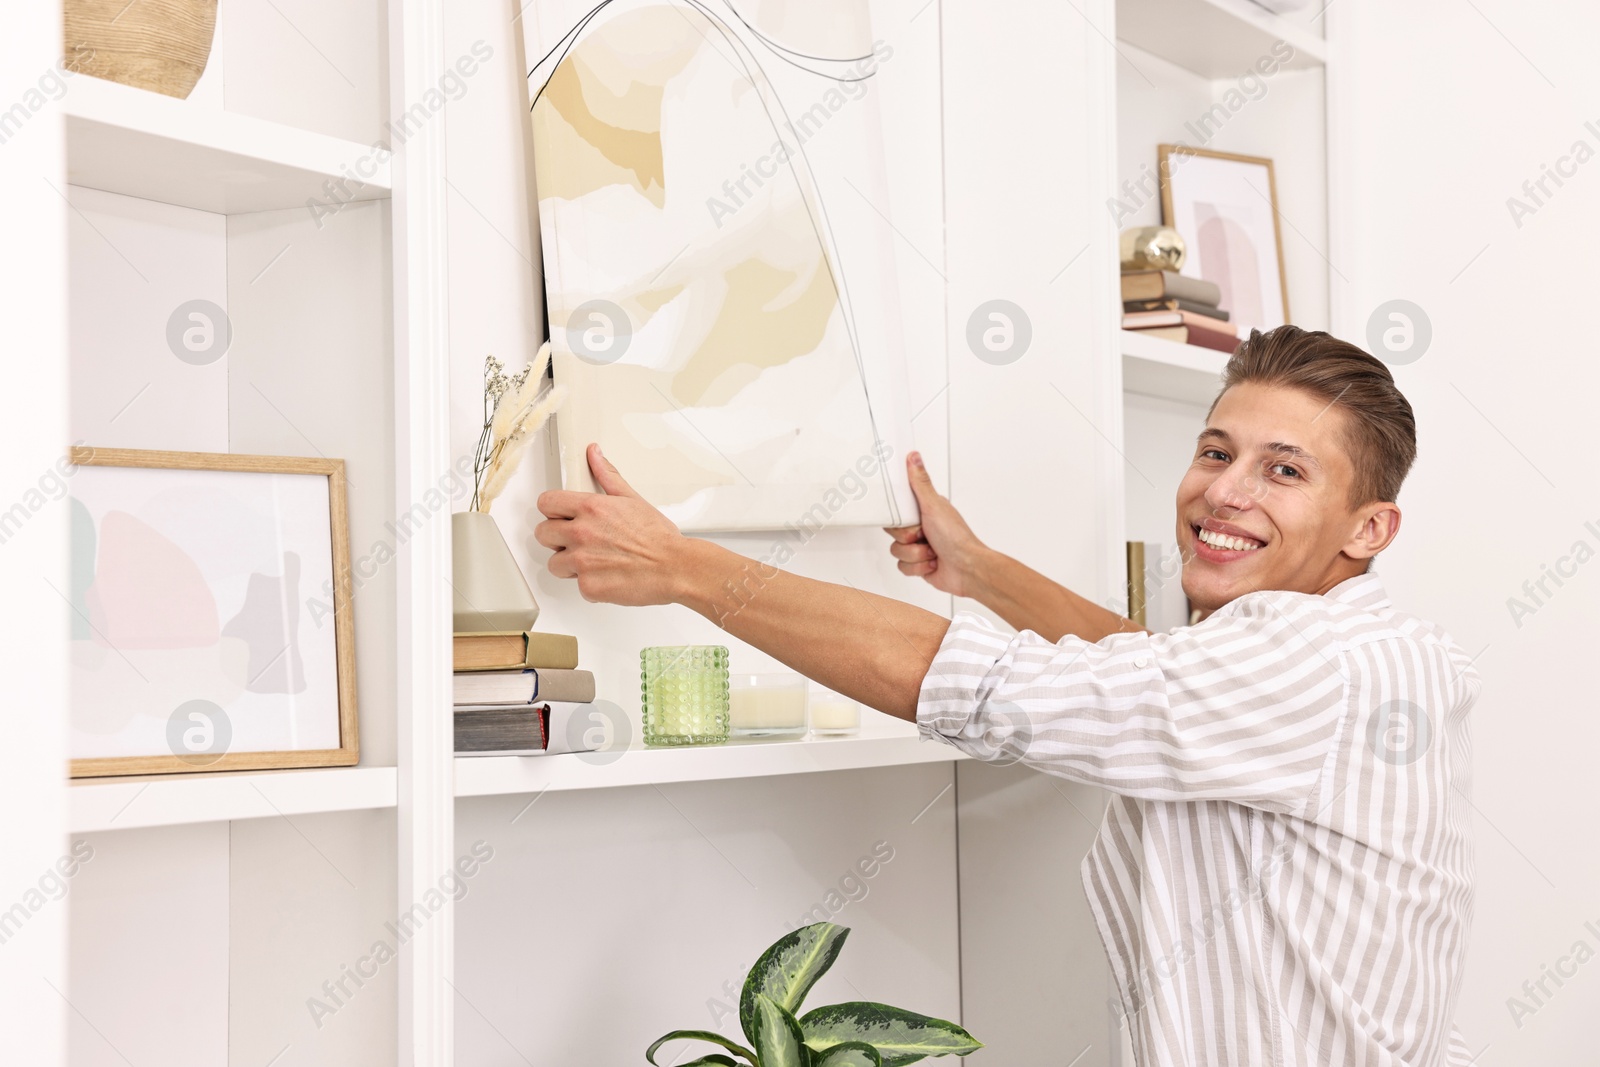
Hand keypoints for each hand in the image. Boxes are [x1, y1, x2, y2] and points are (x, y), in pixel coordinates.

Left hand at [534, 443, 688, 605]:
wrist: (674, 567)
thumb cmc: (658, 537)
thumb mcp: (632, 499)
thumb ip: (607, 476)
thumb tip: (594, 454)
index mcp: (591, 508)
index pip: (546, 503)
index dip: (552, 510)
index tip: (559, 516)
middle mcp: (582, 533)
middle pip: (543, 533)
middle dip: (556, 538)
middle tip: (574, 541)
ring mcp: (582, 561)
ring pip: (555, 563)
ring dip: (569, 564)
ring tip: (593, 561)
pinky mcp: (588, 586)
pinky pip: (576, 585)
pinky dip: (590, 584)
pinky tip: (607, 576)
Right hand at [883, 452, 986, 598]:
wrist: (967, 569)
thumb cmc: (956, 538)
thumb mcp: (934, 505)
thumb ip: (920, 482)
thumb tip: (914, 457)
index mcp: (925, 511)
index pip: (897, 511)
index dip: (899, 518)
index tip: (909, 520)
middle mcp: (922, 528)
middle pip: (894, 532)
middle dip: (908, 538)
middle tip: (923, 535)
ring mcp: (920, 547)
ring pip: (897, 551)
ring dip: (915, 554)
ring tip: (932, 551)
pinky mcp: (919, 565)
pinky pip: (902, 567)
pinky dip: (918, 568)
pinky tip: (932, 563)